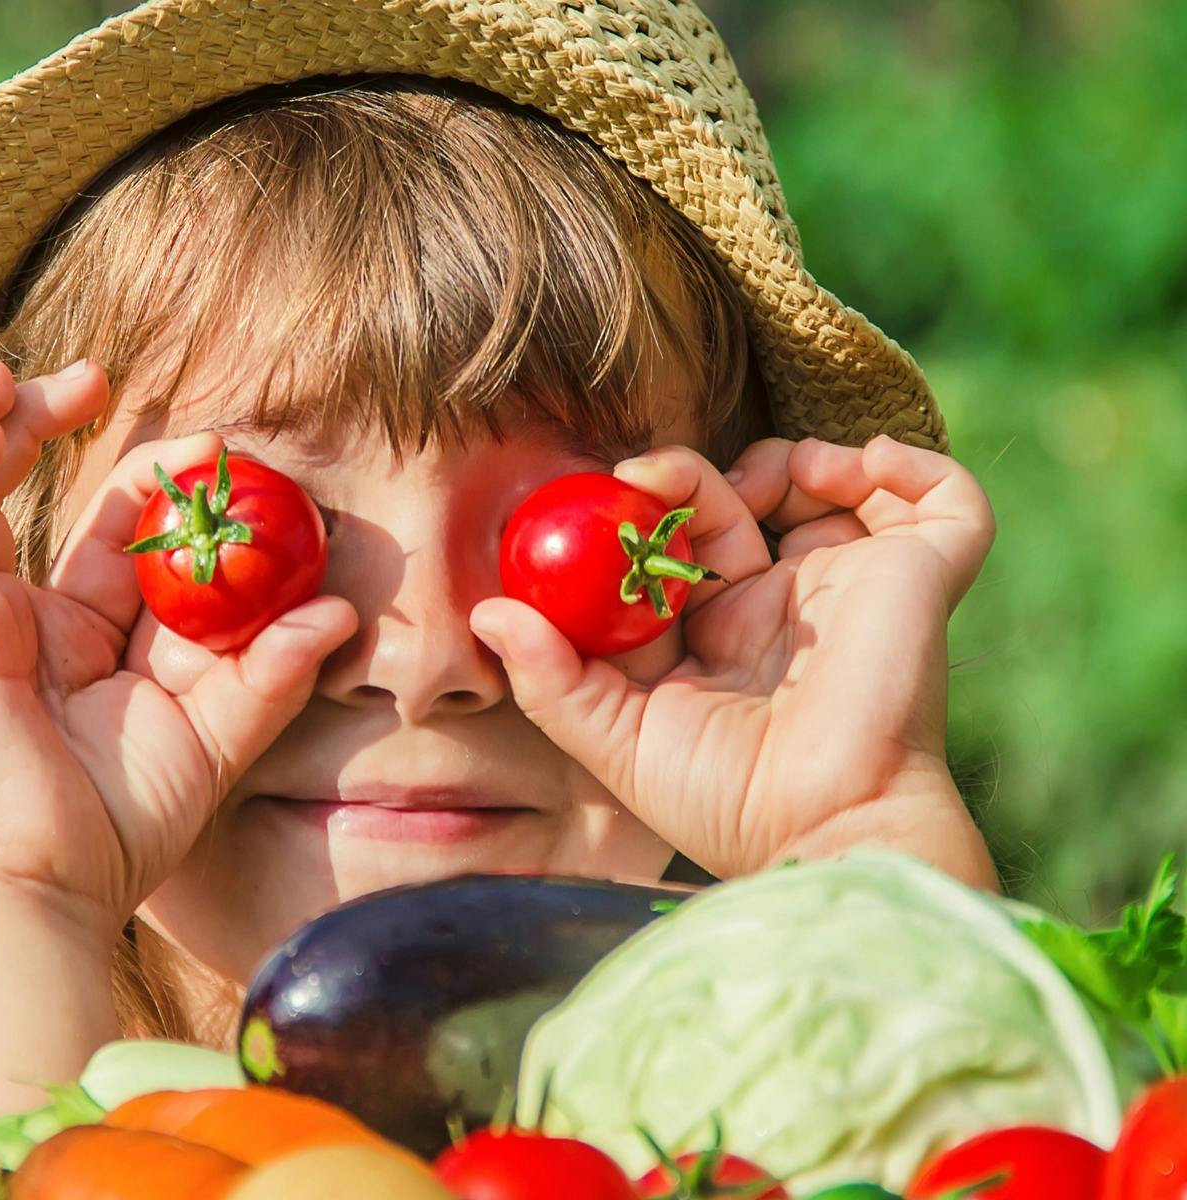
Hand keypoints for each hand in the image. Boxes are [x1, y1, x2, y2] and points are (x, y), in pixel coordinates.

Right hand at [0, 356, 357, 928]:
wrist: (49, 887)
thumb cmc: (121, 827)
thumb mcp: (213, 737)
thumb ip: (271, 671)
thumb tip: (340, 611)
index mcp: (71, 640)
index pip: (103, 536)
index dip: (142, 482)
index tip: (205, 445)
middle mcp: (9, 618)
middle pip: (7, 492)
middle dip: (40, 424)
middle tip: (95, 378)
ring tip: (16, 374)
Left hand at [469, 435, 997, 885]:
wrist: (821, 828)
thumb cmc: (721, 800)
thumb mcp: (616, 739)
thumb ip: (550, 678)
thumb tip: (486, 613)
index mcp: (722, 633)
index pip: (687, 543)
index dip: (655, 505)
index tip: (622, 483)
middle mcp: (790, 605)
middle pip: (752, 502)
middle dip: (709, 476)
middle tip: (671, 480)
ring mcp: (857, 589)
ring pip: (840, 487)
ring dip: (799, 457)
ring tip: (774, 476)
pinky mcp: (923, 580)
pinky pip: (946, 504)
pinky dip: (914, 464)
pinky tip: (858, 466)